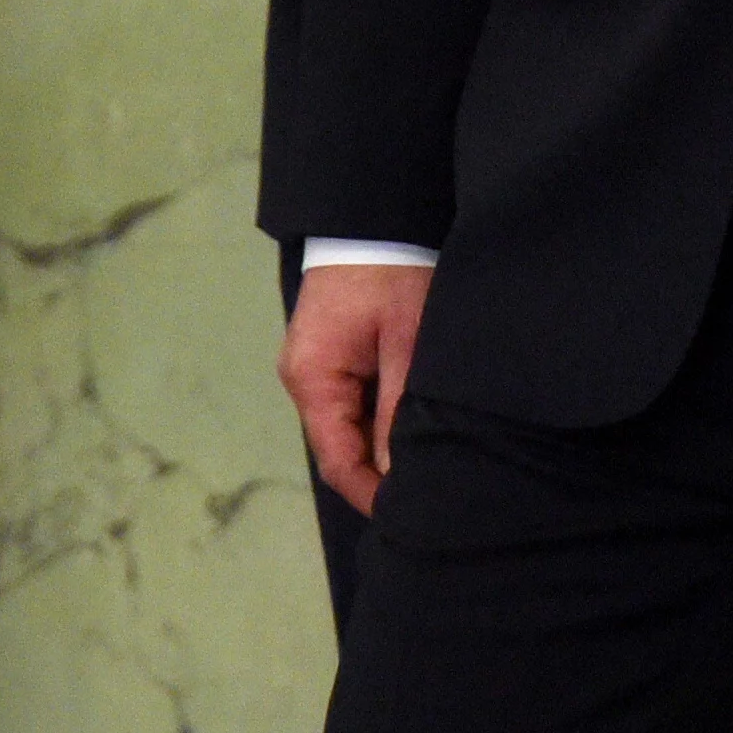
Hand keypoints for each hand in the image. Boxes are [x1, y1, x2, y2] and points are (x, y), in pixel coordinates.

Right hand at [279, 263, 432, 516]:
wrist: (375, 216)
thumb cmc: (393, 273)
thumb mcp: (406, 341)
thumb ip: (397, 410)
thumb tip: (396, 475)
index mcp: (313, 380)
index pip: (338, 461)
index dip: (372, 493)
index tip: (411, 516)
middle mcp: (304, 379)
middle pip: (340, 446)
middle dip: (380, 472)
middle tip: (429, 492)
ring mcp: (313, 367)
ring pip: (348, 425)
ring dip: (381, 441)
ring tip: (427, 460)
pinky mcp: (329, 353)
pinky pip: (352, 399)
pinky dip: (379, 413)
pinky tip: (411, 420)